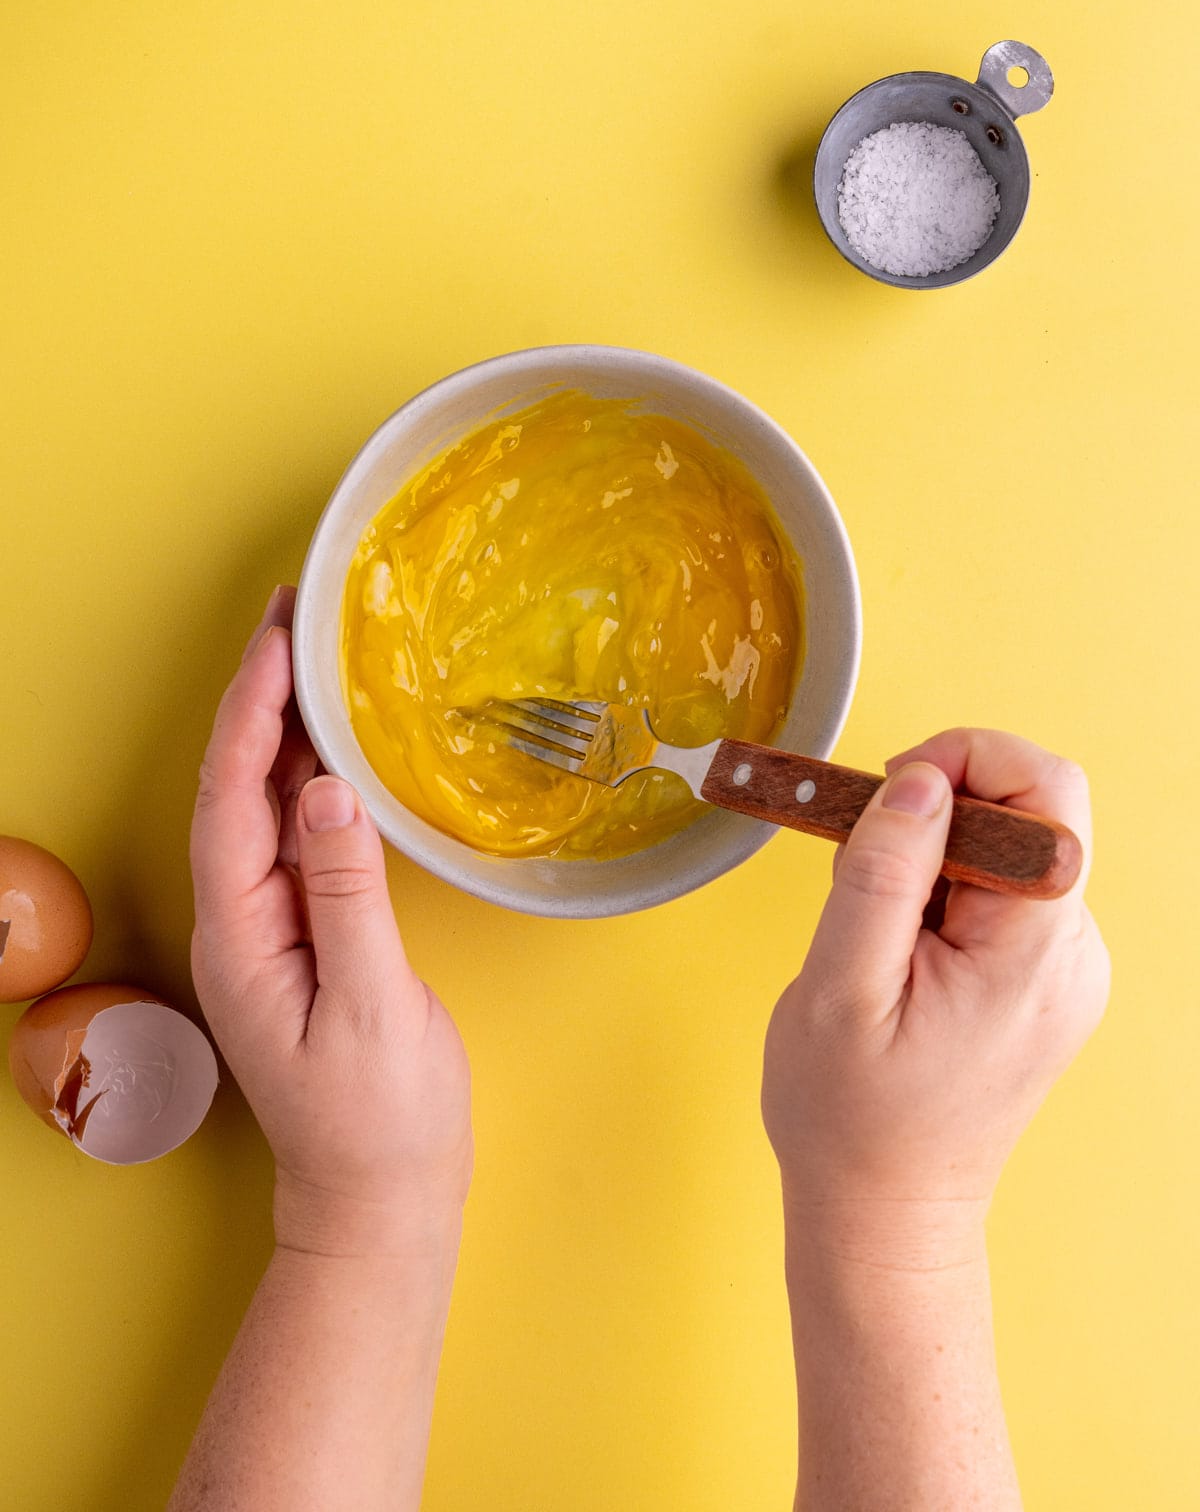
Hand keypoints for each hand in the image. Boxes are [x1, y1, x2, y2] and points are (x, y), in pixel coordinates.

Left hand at [190, 586, 472, 1257]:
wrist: (379, 1196)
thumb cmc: (377, 1120)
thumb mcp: (370, 1008)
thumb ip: (348, 898)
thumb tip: (327, 790)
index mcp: (242, 934)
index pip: (231, 796)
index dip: (250, 709)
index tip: (278, 638)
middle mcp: (243, 919)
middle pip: (238, 784)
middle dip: (260, 694)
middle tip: (294, 613)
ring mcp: (273, 924)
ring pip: (267, 803)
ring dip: (285, 726)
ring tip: (314, 651)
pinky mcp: (309, 931)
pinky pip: (302, 832)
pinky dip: (316, 773)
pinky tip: (340, 740)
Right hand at [761, 729, 1108, 1266]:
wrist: (884, 1214)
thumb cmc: (851, 1118)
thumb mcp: (839, 990)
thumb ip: (883, 874)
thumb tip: (921, 780)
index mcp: (1032, 953)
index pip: (1046, 794)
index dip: (968, 760)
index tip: (893, 793)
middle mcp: (1072, 954)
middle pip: (1029, 810)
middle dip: (937, 808)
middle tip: (865, 861)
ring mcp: (1064, 968)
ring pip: (1008, 846)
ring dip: (932, 855)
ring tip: (875, 930)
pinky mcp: (1044, 979)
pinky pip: (1000, 889)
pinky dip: (942, 891)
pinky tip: (899, 949)